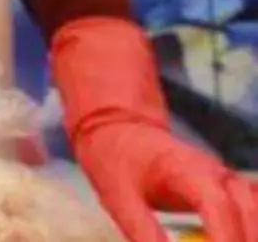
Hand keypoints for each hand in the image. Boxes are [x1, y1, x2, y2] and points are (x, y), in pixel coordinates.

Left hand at [54, 17, 257, 241]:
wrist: (121, 130)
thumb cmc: (117, 159)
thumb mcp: (118, 196)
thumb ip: (142, 230)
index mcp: (186, 168)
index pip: (217, 206)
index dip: (225, 239)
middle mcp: (216, 173)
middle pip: (248, 212)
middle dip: (243, 241)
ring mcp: (227, 180)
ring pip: (255, 211)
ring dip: (249, 235)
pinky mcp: (230, 190)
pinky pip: (253, 210)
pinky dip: (250, 228)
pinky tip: (238, 238)